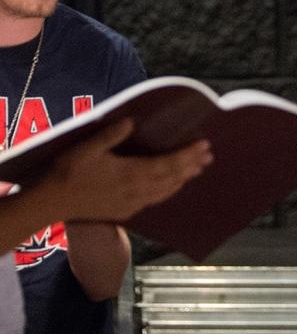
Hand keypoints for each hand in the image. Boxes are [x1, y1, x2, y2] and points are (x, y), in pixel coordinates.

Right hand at [41, 118, 212, 221]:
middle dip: (192, 166)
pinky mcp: (125, 212)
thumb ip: (110, 135)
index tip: (204, 145)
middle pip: (173, 178)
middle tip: (209, 155)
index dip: (188, 155)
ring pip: (166, 191)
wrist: (50, 204)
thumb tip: (130, 122)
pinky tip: (173, 185)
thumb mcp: (86, 148)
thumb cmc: (67, 172)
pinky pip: (155, 200)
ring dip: (184, 179)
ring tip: (198, 168)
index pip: (168, 164)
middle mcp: (136, 191)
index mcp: (130, 173)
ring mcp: (132, 203)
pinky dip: (169, 191)